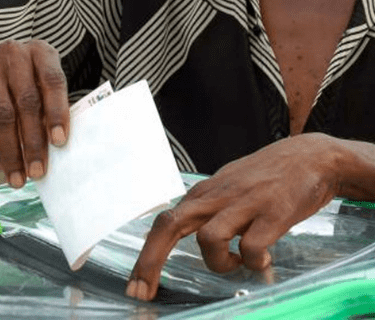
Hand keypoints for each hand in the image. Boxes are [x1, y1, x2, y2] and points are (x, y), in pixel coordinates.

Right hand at [0, 40, 69, 186]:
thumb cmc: (23, 89)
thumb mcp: (41, 90)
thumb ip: (49, 111)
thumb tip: (57, 149)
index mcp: (40, 52)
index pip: (52, 81)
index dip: (57, 112)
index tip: (59, 143)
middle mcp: (13, 54)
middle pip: (26, 101)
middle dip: (33, 142)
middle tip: (37, 171)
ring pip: (1, 116)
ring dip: (11, 152)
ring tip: (18, 177)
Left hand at [127, 133, 344, 299]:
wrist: (313, 157)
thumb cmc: (267, 176)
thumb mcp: (227, 187)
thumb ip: (205, 208)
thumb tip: (181, 231)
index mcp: (203, 193)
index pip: (163, 222)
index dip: (146, 254)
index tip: (135, 285)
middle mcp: (216, 196)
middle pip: (170, 226)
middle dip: (150, 261)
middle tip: (141, 291)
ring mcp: (244, 203)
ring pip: (208, 238)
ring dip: (219, 262)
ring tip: (238, 263)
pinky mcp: (273, 212)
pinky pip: (252, 247)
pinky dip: (254, 262)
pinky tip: (263, 260)